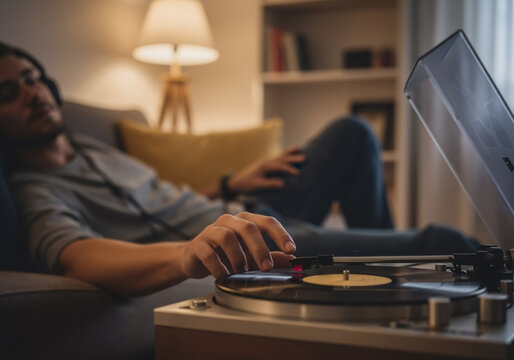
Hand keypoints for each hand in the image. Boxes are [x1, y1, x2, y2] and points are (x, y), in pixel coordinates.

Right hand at [181, 212, 295, 278]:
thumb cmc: (226, 254)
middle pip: (248, 227)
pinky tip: (224, 275)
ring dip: (238, 257)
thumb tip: (292, 260)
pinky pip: (209, 253)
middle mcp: (229, 221)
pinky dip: (219, 267)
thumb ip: (272, 257)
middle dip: (260, 248)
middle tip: (266, 267)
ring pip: (228, 237)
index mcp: (245, 221)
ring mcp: (212, 230)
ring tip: (240, 271)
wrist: (195, 257)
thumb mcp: (252, 256)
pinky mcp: (198, 244)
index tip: (291, 249)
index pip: (267, 222)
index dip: (280, 234)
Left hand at [228, 146, 305, 193]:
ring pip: (280, 156)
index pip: (280, 166)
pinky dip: (285, 155)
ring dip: (290, 153)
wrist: (237, 182)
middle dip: (293, 158)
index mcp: (265, 166)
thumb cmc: (246, 185)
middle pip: (282, 159)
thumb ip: (269, 184)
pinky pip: (278, 158)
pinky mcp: (267, 164)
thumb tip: (283, 184)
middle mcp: (267, 162)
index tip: (298, 173)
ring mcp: (267, 161)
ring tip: (299, 149)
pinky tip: (290, 153)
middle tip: (305, 158)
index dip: (289, 169)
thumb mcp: (257, 185)